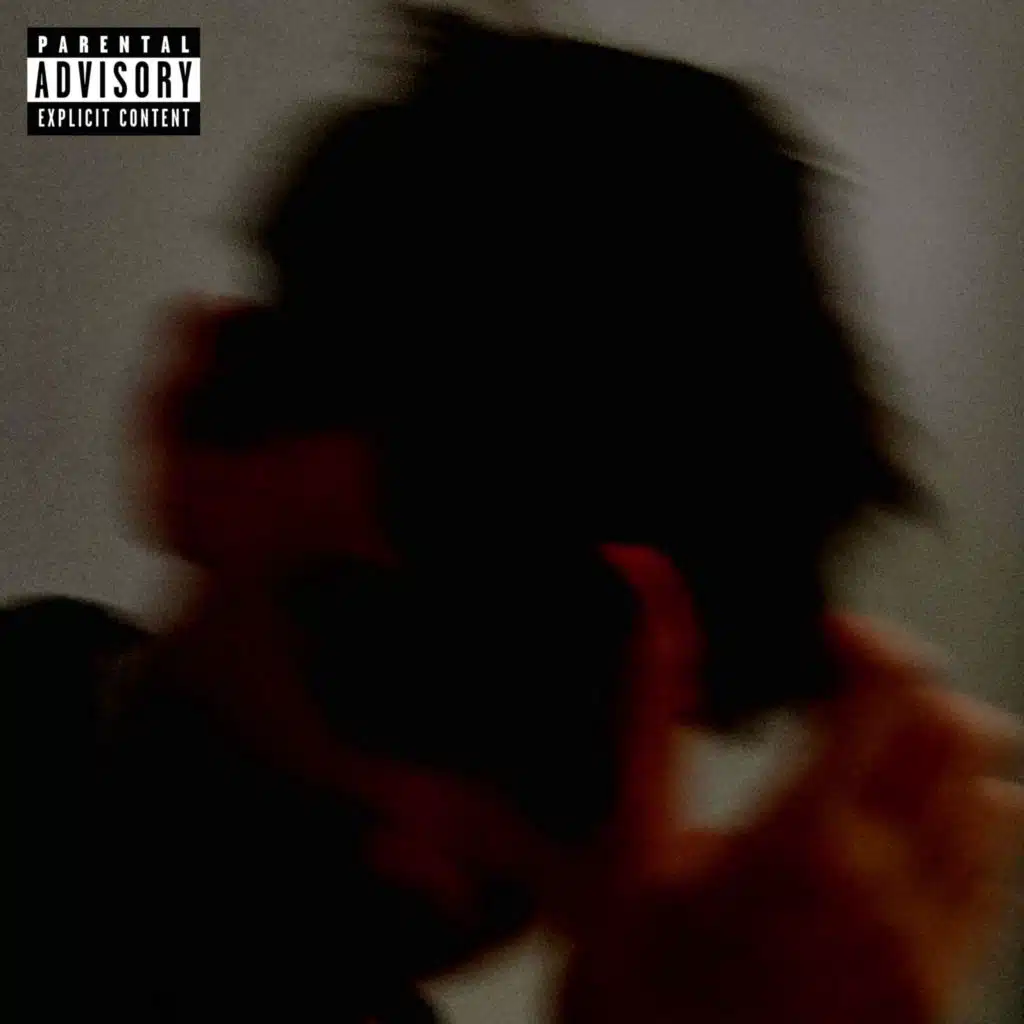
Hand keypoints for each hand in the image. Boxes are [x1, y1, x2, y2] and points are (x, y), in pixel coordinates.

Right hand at [559, 551, 1022, 1023]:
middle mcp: (889, 888)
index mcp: (805, 839)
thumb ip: (647, 713)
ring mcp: (930, 945)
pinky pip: (998, 875)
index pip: (895, 689)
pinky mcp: (944, 991)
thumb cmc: (639, 993)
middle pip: (962, 728)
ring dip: (940, 752)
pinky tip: (892, 832)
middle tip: (845, 690)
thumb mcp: (627, 846)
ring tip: (867, 758)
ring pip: (995, 797)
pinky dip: (963, 823)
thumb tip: (652, 603)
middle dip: (907, 685)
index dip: (868, 639)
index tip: (825, 639)